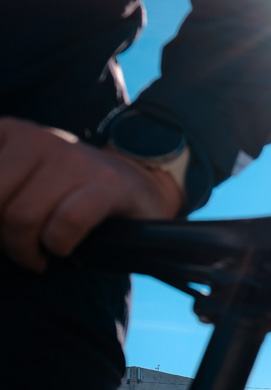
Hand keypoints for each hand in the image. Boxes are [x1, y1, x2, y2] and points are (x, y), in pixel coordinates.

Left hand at [0, 117, 183, 270]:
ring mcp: (75, 159)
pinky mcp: (107, 184)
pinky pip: (66, 223)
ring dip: (27, 250)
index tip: (1, 231)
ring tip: (36, 257)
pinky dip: (59, 245)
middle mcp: (40, 139)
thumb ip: (0, 189)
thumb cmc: (70, 192)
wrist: (137, 186)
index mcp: (11, 132)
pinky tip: (61, 249)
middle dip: (3, 237)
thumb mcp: (21, 178)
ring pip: (25, 215)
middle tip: (19, 249)